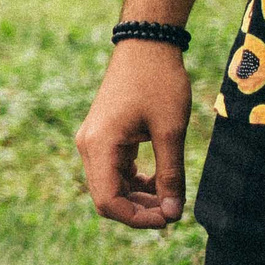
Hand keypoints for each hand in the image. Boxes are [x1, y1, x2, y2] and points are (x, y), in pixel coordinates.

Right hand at [75, 39, 192, 227]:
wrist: (146, 45)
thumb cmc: (159, 83)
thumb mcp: (171, 130)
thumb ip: (170, 174)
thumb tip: (174, 213)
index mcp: (100, 145)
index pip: (108, 201)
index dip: (138, 218)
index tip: (170, 217)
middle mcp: (89, 146)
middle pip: (106, 197)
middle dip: (139, 211)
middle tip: (175, 211)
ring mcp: (94, 141)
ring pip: (110, 186)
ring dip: (138, 198)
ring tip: (170, 198)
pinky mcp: (103, 136)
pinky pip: (113, 170)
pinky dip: (134, 182)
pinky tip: (159, 181)